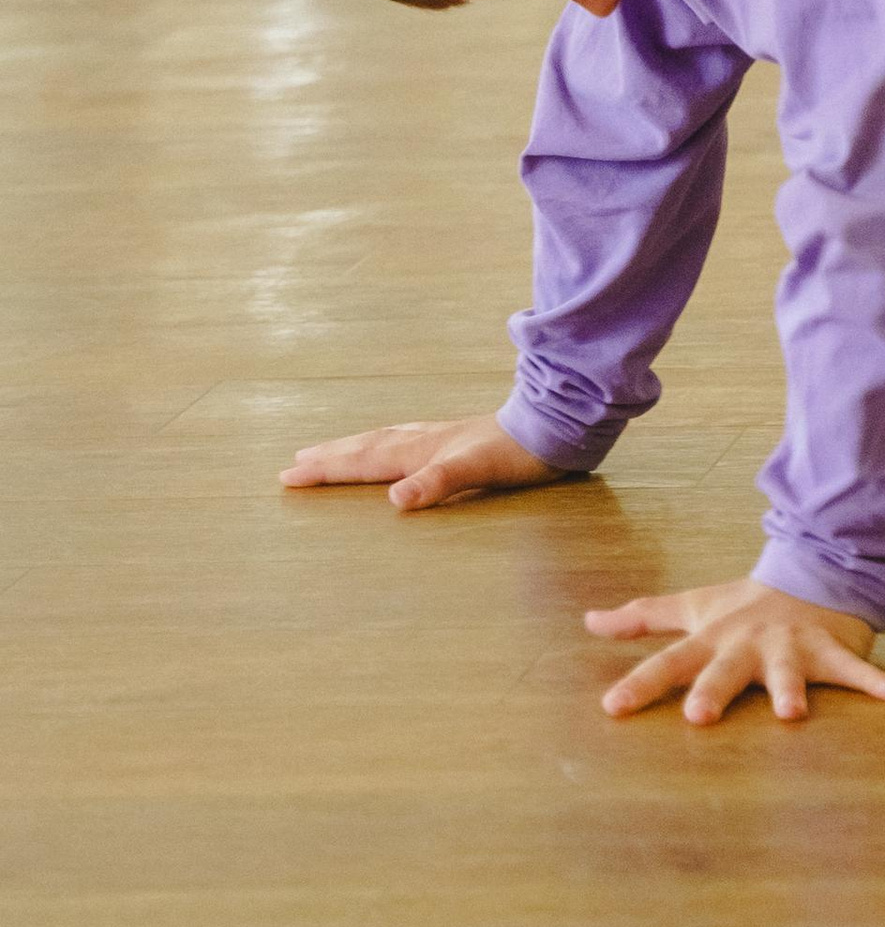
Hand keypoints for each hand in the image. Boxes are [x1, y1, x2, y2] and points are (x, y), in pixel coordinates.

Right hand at [280, 412, 562, 511]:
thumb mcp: (477, 471)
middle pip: (365, 448)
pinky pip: (402, 441)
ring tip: (327, 452)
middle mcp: (423, 440)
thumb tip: (394, 500)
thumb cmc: (516, 453)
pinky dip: (382, 446)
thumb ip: (437, 483)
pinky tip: (390, 449)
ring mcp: (439, 437)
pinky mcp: (454, 440)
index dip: (326, 470)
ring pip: (382, 441)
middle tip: (292, 464)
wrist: (554, 426)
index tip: (288, 475)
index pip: (363, 461)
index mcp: (421, 451)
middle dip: (328, 458)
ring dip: (351, 449)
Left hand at [584, 575, 884, 725]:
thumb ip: (642, 619)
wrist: (812, 572)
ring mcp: (789, 646)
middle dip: (713, 690)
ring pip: (787, 671)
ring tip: (791, 715)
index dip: (640, 684)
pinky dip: (873, 681)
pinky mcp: (829, 649)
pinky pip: (852, 669)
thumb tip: (587, 622)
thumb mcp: (693, 608)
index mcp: (712, 638)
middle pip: (724, 670)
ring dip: (790, 690)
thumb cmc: (745, 604)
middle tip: (699, 717)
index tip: (612, 708)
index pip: (668, 661)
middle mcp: (746, 644)